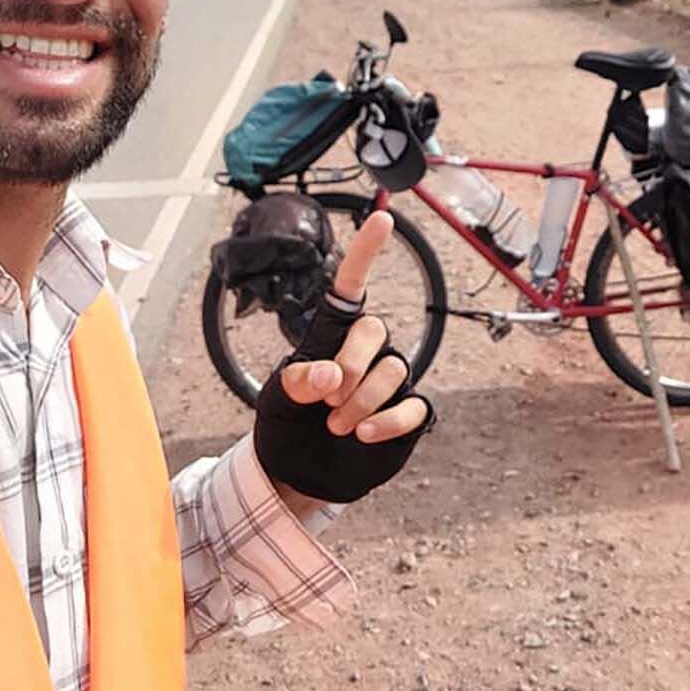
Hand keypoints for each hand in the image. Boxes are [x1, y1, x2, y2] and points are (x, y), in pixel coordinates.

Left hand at [253, 211, 435, 504]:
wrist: (296, 472)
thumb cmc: (285, 423)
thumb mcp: (276, 397)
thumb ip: (296, 380)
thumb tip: (329, 375)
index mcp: (332, 334)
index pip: (352, 286)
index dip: (366, 252)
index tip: (381, 219)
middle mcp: (366, 351)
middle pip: (375, 331)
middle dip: (349, 365)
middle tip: (325, 401)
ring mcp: (389, 382)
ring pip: (394, 370)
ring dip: (361, 400)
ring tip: (336, 425)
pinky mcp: (406, 414)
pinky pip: (413, 407)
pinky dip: (388, 420)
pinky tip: (363, 433)